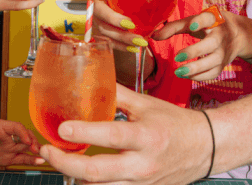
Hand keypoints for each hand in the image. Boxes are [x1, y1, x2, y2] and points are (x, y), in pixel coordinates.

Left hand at [0, 119, 44, 166]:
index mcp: (1, 126)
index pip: (16, 127)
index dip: (23, 133)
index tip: (27, 140)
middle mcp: (8, 136)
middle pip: (25, 136)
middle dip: (33, 142)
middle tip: (37, 150)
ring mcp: (9, 147)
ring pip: (26, 148)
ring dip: (35, 151)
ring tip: (43, 157)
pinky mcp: (7, 158)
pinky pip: (20, 159)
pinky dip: (30, 160)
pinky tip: (38, 162)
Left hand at [39, 85, 212, 184]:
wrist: (203, 148)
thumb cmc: (175, 123)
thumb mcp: (147, 104)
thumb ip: (118, 94)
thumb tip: (93, 78)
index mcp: (146, 136)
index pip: (112, 136)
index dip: (85, 132)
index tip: (62, 128)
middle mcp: (142, 163)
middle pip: (96, 173)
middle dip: (66, 163)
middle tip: (48, 152)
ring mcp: (141, 183)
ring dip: (75, 177)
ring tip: (59, 161)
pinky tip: (80, 175)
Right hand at [88, 0, 146, 52]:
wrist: (123, 6)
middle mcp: (98, 0)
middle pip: (98, 9)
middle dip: (112, 18)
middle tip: (130, 24)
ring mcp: (97, 18)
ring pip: (104, 28)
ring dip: (121, 36)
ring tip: (139, 40)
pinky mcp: (101, 31)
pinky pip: (108, 40)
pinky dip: (121, 46)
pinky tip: (134, 49)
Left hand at [153, 8, 251, 80]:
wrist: (238, 34)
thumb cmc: (209, 25)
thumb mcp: (195, 21)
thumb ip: (174, 27)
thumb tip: (153, 35)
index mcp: (213, 19)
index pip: (208, 18)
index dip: (200, 21)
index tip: (193, 25)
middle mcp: (220, 35)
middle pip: (210, 44)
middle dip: (194, 51)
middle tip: (177, 57)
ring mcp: (223, 52)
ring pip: (212, 62)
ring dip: (195, 68)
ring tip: (178, 72)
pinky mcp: (223, 64)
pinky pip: (212, 73)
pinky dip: (199, 77)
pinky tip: (185, 76)